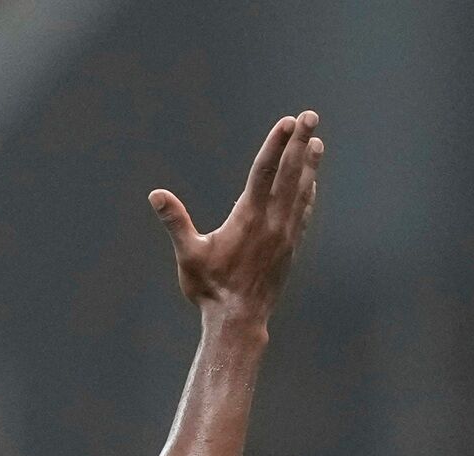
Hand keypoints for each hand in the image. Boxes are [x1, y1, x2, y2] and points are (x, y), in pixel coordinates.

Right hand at [150, 110, 322, 324]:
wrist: (239, 321)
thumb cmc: (210, 288)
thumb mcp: (188, 254)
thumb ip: (175, 222)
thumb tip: (156, 195)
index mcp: (248, 218)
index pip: (264, 171)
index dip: (276, 144)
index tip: (288, 122)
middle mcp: (272, 222)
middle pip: (290, 173)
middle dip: (300, 143)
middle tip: (310, 116)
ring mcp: (285, 235)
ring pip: (301, 191)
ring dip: (309, 165)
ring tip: (317, 143)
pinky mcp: (290, 248)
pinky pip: (303, 213)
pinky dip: (308, 193)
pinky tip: (311, 183)